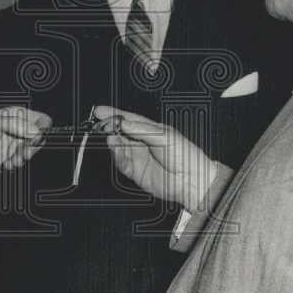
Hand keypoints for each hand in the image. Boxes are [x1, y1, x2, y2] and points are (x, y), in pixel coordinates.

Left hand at [0, 106, 50, 177]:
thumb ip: (15, 124)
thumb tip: (34, 130)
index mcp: (15, 116)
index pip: (38, 118)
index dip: (41, 127)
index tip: (35, 135)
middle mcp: (17, 130)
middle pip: (38, 137)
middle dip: (34, 145)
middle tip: (24, 149)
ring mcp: (14, 144)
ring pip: (32, 151)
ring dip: (24, 156)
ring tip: (13, 158)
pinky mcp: (10, 158)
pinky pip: (21, 162)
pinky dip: (15, 164)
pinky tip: (5, 163)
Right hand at [94, 106, 218, 212]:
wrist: (192, 180)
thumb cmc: (186, 155)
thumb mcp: (164, 136)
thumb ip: (142, 129)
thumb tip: (124, 123)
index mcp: (151, 130)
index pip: (129, 119)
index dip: (114, 114)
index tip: (100, 111)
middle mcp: (143, 142)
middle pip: (120, 133)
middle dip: (109, 128)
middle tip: (100, 125)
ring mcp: (138, 157)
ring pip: (119, 147)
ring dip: (113, 141)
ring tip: (110, 137)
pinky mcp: (136, 172)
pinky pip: (122, 162)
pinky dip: (117, 155)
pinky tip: (115, 149)